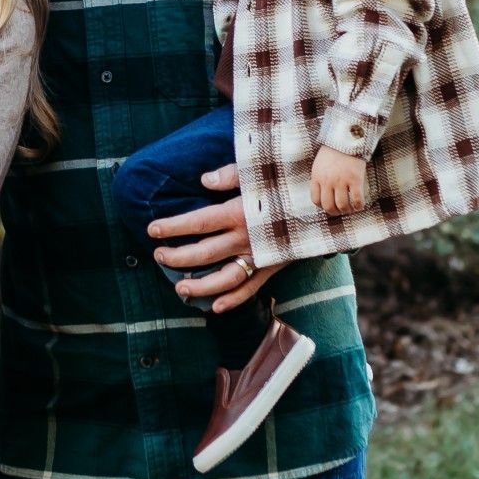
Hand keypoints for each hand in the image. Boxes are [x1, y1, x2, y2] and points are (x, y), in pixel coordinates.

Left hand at [146, 162, 286, 312]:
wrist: (325, 202)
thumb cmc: (288, 182)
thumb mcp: (261, 171)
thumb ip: (231, 175)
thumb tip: (204, 181)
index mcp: (239, 211)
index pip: (198, 222)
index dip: (173, 227)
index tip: (152, 230)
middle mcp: (247, 237)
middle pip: (205, 253)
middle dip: (178, 257)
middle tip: (159, 256)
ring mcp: (260, 254)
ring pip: (225, 278)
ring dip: (201, 287)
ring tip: (180, 288)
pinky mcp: (273, 266)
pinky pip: (252, 288)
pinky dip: (234, 300)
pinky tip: (216, 307)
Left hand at [310, 146, 367, 215]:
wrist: (347, 137)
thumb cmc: (334, 150)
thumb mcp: (320, 164)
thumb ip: (319, 178)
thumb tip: (323, 193)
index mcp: (317, 177)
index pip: (316, 200)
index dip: (322, 206)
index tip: (329, 206)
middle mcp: (328, 181)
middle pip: (328, 206)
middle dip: (334, 212)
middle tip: (340, 211)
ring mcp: (341, 181)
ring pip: (342, 205)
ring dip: (347, 210)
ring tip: (350, 209)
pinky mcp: (355, 179)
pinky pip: (356, 199)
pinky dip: (358, 206)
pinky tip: (360, 206)